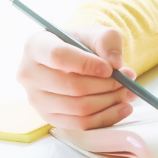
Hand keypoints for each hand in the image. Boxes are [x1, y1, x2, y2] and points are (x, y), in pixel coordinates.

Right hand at [17, 26, 137, 129]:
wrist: (73, 61)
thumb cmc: (81, 45)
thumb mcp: (95, 33)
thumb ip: (107, 41)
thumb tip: (115, 63)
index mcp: (35, 46)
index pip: (58, 56)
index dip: (87, 64)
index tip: (111, 68)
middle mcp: (29, 74)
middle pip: (71, 86)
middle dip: (106, 85)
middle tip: (128, 79)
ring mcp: (36, 99)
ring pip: (78, 108)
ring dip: (110, 102)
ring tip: (128, 91)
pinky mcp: (49, 118)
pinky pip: (80, 124)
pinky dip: (106, 117)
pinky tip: (122, 107)